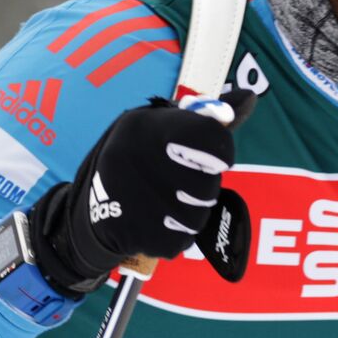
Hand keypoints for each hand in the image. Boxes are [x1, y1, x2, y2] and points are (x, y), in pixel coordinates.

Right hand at [28, 93, 250, 294]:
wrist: (89, 207)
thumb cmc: (138, 157)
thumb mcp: (162, 125)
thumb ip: (207, 117)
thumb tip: (249, 98)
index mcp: (144, 127)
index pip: (210, 137)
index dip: (221, 149)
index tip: (214, 154)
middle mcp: (134, 160)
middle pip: (206, 183)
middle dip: (203, 184)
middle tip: (184, 178)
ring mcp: (132, 200)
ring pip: (196, 214)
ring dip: (192, 210)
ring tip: (169, 197)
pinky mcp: (134, 233)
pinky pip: (182, 238)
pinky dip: (178, 232)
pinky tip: (159, 218)